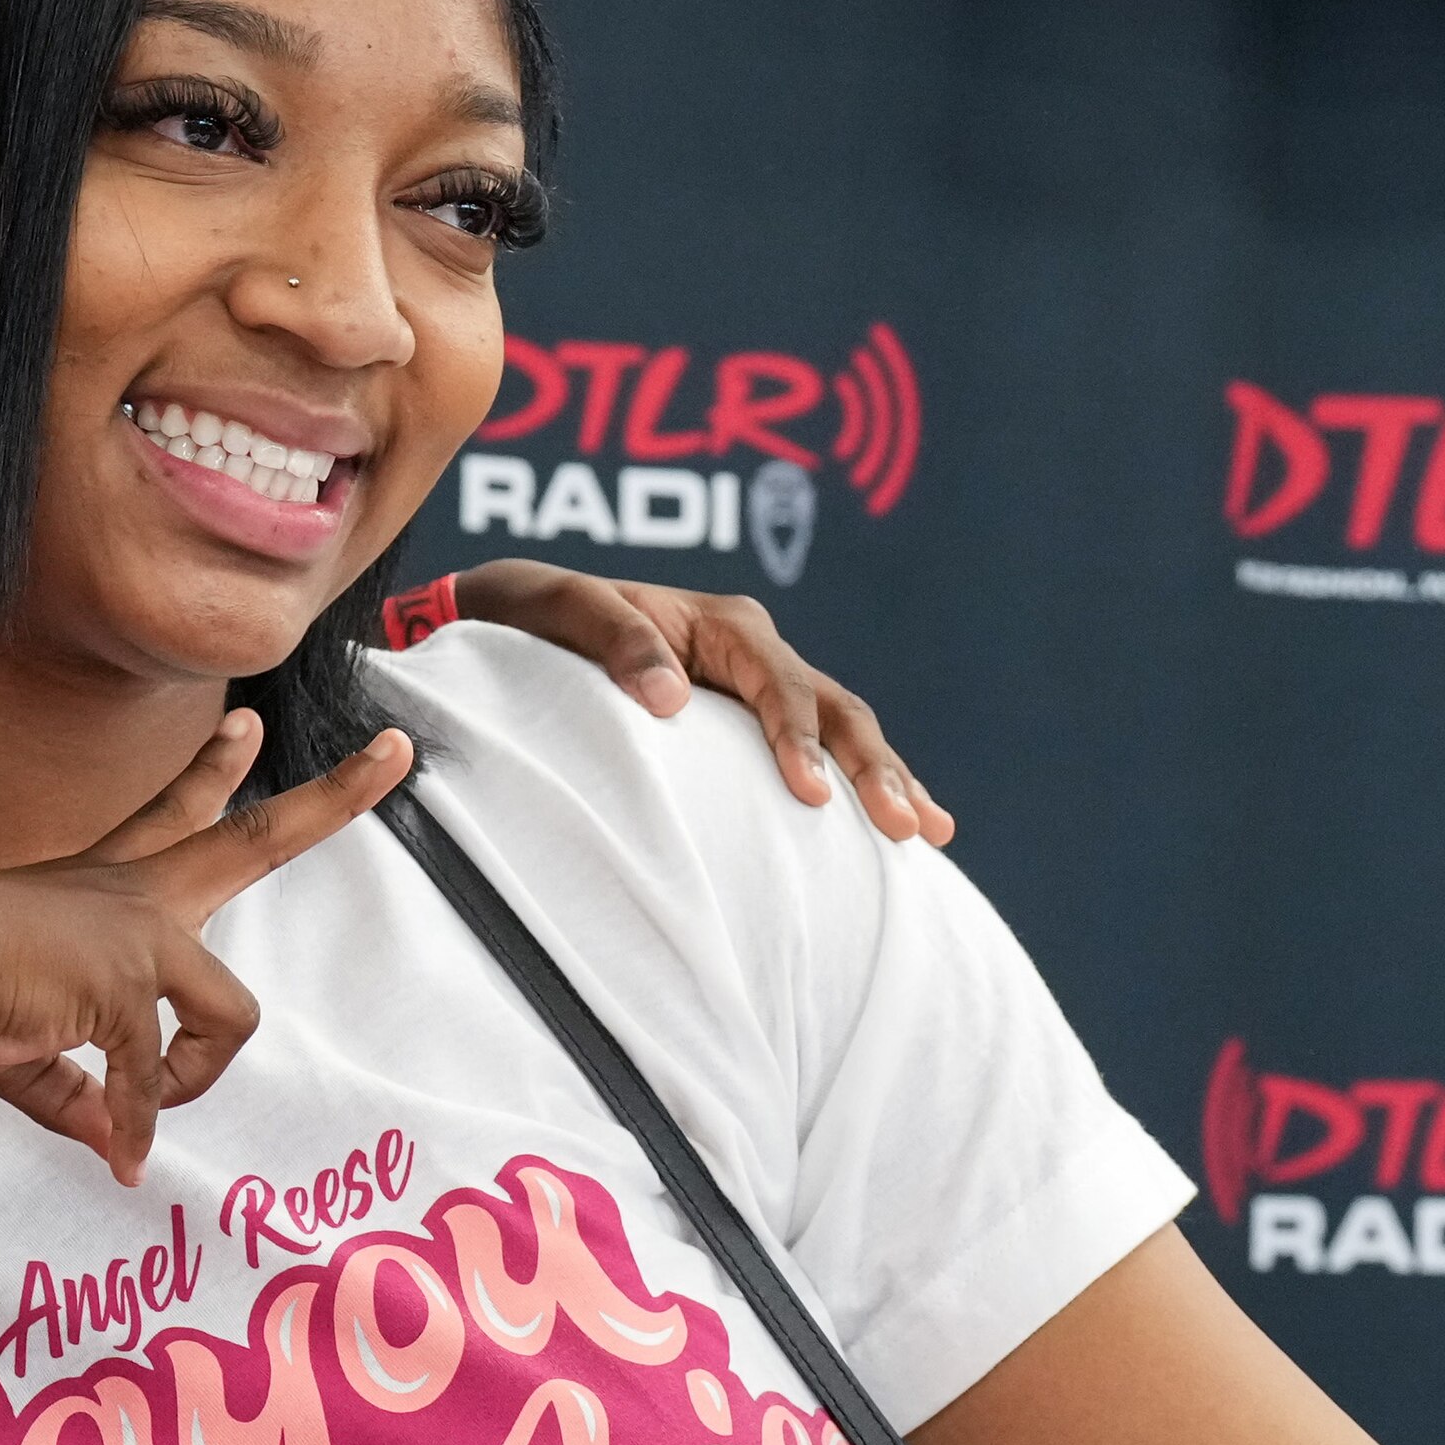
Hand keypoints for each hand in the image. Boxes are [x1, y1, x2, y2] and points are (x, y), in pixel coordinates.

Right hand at [0, 719, 412, 1185]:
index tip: (246, 728)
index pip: (168, 819)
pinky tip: (115, 1148)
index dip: (209, 776)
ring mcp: (134, 934)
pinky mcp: (123, 983)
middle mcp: (130, 897)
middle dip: (332, 799)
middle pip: (251, 839)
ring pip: (233, 1012)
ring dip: (196, 1078)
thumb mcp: (25, 1051)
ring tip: (138, 1113)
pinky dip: (134, 1126)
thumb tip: (125, 1151)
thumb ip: (83, 1094)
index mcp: (101, 891)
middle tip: (398, 750)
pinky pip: (153, 1085)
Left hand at [450, 558, 952, 843]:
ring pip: (844, 734)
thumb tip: (670, 698)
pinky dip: (861, 790)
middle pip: (834, 710)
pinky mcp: (753, 732)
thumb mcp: (558, 610)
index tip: (811, 792)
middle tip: (903, 827)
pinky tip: (904, 834)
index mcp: (721, 625)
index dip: (799, 737)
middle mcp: (755, 655)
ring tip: (929, 832)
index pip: (778, 684)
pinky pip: (821, 757)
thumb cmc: (534, 619)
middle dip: (873, 769)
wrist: (515, 626)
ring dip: (887, 780)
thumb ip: (613, 640)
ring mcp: (761, 694)